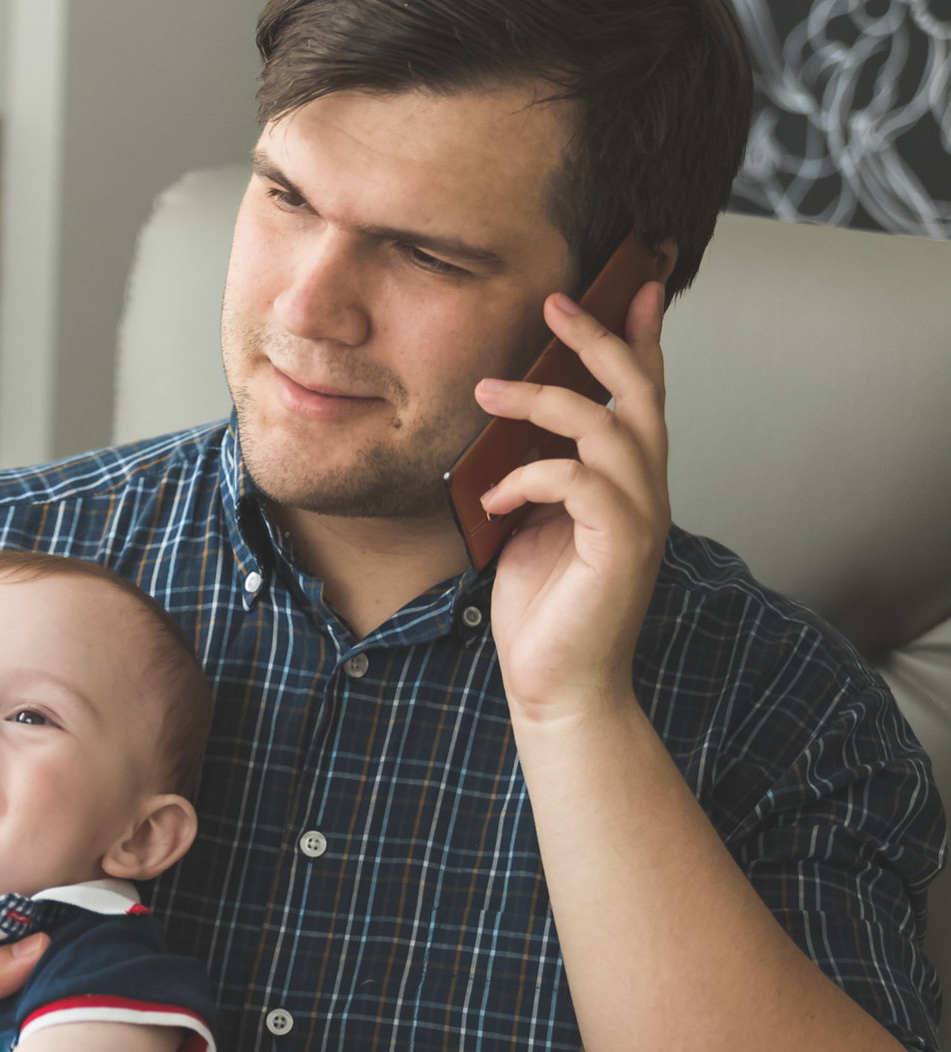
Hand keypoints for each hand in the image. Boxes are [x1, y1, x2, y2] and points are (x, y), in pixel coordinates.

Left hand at [475, 280, 671, 727]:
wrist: (557, 686)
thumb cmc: (542, 607)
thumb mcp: (529, 521)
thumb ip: (533, 472)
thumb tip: (502, 423)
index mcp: (626, 482)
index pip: (643, 395)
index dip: (641, 339)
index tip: (635, 284)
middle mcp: (645, 492)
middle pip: (639, 394)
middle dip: (601, 340)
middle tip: (557, 303)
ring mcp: (639, 519)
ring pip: (608, 429)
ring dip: (545, 400)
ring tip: (488, 392)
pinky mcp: (621, 548)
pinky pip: (580, 483)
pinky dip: (531, 477)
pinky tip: (495, 497)